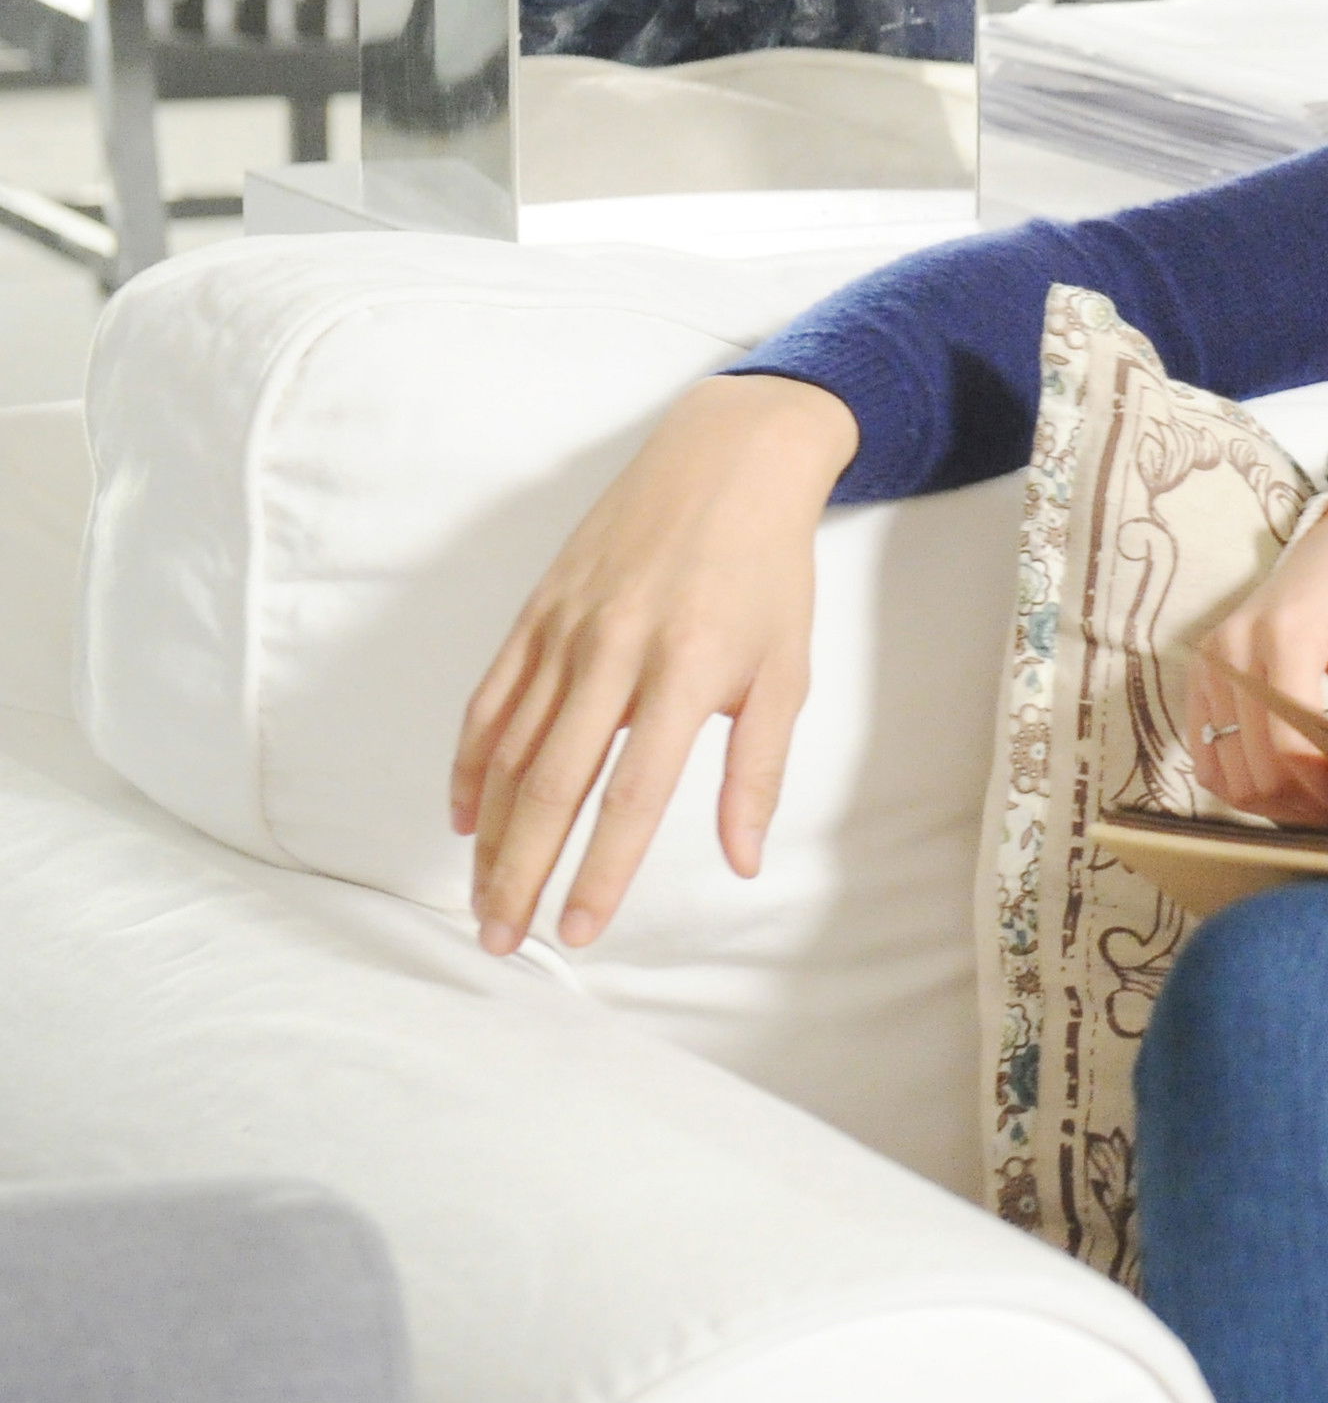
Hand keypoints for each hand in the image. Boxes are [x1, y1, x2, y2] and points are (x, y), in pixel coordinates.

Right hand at [452, 374, 855, 955]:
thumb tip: (744, 862)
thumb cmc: (766, 573)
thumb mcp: (786, 670)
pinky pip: (489, 701)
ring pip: (507, 751)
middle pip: (550, 784)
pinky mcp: (534, 612)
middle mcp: (612, 652)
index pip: (633, 796)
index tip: (580, 932)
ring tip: (482, 901)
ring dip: (489, 834)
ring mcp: (564, 630)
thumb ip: (760, 771)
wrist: (726, 462)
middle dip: (521, 872)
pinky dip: (470, 764)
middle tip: (502, 941)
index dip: (602, 871)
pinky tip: (465, 818)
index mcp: (686, 672)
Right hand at [1182, 492, 1327, 825]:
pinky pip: (1207, 754)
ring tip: (1324, 805)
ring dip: (1275, 802)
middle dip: (1306, 805)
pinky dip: (1243, 783)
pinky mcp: (1201, 674)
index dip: (1325, 790)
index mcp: (1283, 635)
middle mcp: (1232, 649)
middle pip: (1255, 767)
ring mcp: (1209, 662)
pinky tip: (1287, 785)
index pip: (1289, 744)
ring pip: (1227, 772)